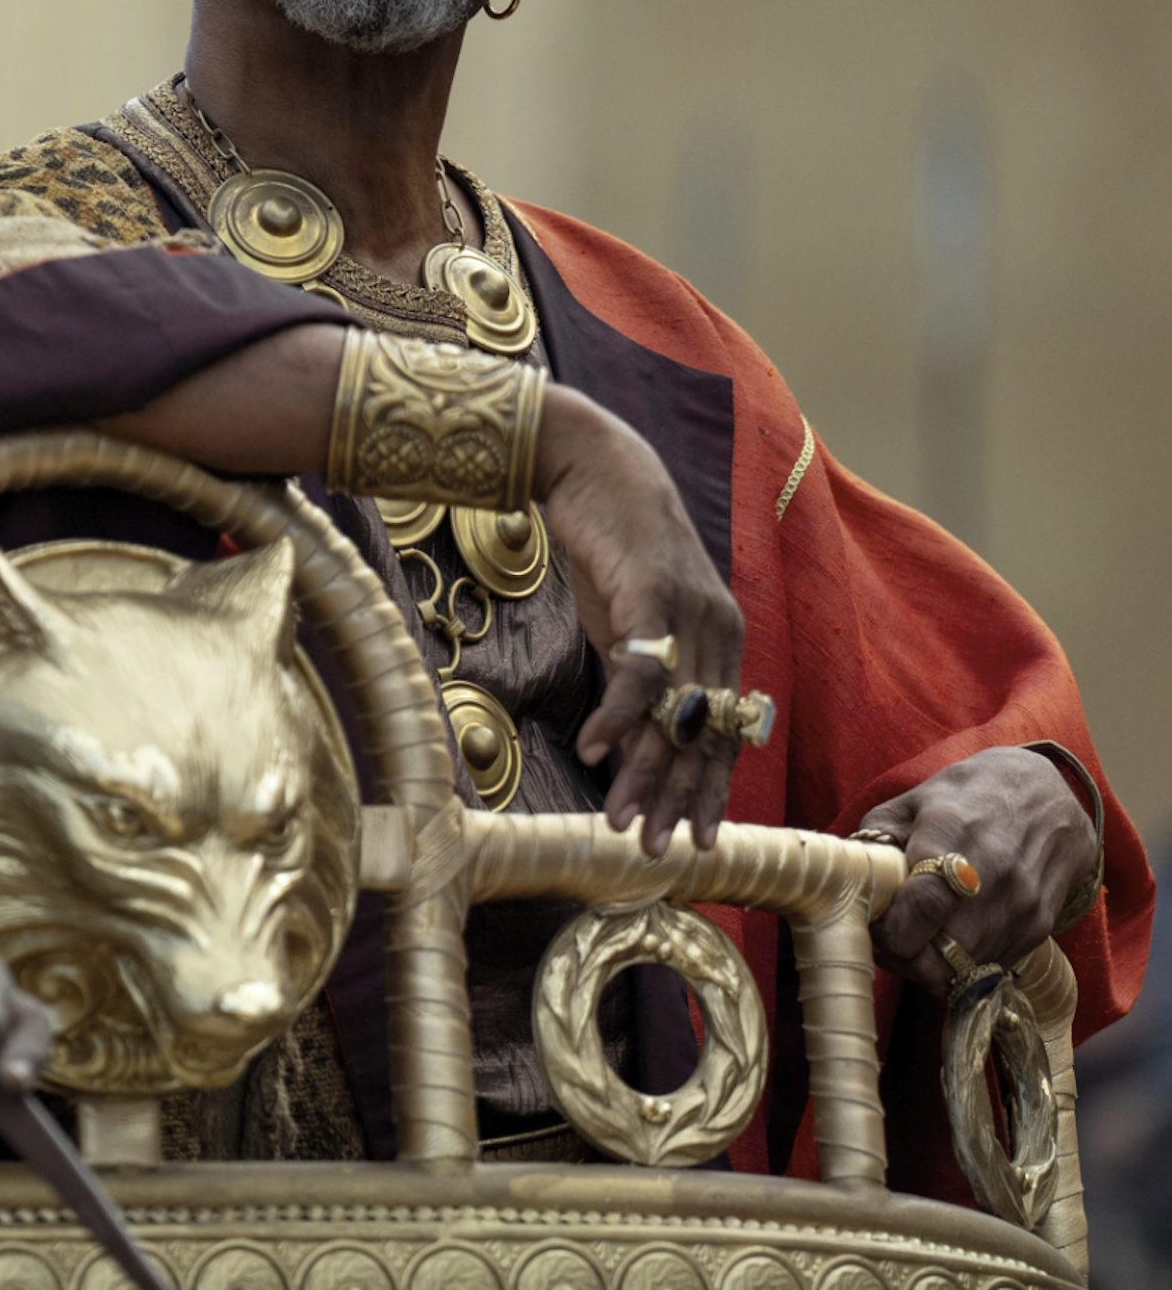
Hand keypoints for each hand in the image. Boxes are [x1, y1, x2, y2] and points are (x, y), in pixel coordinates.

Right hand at [537, 387, 744, 853]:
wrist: (596, 467)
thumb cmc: (613, 547)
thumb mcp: (633, 621)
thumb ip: (645, 675)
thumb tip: (634, 740)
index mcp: (723, 639)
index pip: (721, 732)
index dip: (709, 790)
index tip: (697, 842)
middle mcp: (718, 629)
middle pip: (701, 733)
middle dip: (680, 800)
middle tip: (660, 852)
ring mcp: (688, 611)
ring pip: (672, 712)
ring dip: (645, 774)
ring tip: (624, 823)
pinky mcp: (650, 593)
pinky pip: (638, 670)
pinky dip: (617, 716)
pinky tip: (596, 753)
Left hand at [863, 746, 1098, 994]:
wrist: (1050, 797)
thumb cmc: (970, 796)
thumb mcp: (915, 799)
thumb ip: (878, 839)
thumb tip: (851, 881)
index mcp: (954, 835)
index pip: (922, 908)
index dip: (889, 933)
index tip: (874, 927)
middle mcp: (995, 877)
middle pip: (940, 956)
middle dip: (903, 958)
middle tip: (888, 939)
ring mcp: (1021, 908)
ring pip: (962, 973)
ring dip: (929, 967)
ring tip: (916, 937)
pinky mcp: (1038, 930)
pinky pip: (987, 971)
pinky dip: (961, 966)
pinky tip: (948, 936)